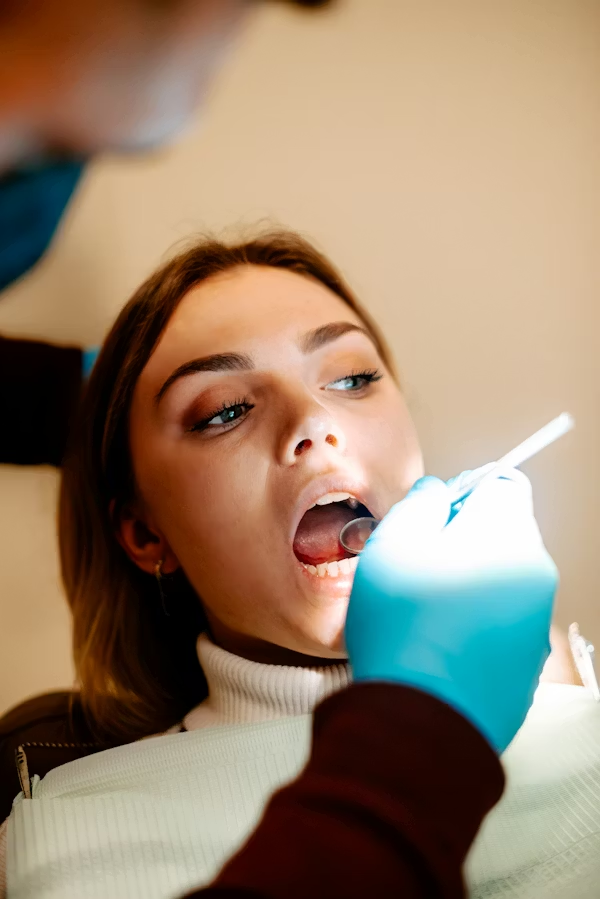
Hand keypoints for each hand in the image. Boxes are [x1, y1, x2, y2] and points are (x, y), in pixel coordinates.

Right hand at [345, 472, 556, 752]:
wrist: (421, 724)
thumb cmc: (403, 628)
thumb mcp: (393, 543)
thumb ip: (421, 502)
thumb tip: (437, 493)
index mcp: (508, 536)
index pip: (502, 484)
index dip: (463, 490)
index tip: (433, 513)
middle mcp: (536, 575)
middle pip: (505, 532)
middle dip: (464, 537)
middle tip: (418, 562)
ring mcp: (535, 623)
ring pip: (503, 579)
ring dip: (469, 580)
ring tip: (422, 608)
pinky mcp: (527, 663)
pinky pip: (503, 623)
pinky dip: (476, 621)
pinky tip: (437, 641)